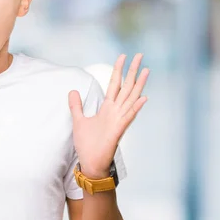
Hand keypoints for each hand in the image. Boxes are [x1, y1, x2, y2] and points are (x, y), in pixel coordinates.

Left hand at [69, 53, 148, 178]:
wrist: (90, 164)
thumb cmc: (87, 144)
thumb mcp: (78, 120)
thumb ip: (76, 106)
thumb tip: (73, 90)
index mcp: (107, 108)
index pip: (115, 84)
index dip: (119, 70)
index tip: (123, 56)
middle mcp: (116, 111)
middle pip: (126, 87)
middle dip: (132, 71)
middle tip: (140, 55)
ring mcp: (119, 120)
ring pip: (131, 99)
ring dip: (138, 85)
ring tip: (146, 70)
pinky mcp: (118, 131)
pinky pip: (128, 117)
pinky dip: (135, 108)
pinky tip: (143, 97)